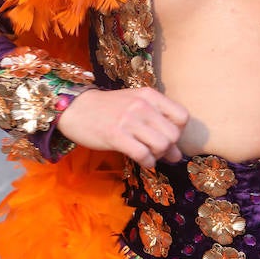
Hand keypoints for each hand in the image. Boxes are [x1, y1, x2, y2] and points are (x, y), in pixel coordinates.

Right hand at [55, 87, 188, 168]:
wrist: (76, 108)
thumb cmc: (109, 109)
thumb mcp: (136, 105)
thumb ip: (157, 123)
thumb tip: (177, 154)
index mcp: (150, 95)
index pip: (182, 116)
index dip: (180, 131)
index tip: (168, 136)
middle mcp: (142, 105)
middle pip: (174, 134)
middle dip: (169, 148)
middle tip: (158, 151)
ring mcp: (128, 120)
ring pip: (161, 145)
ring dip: (158, 156)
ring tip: (149, 155)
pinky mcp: (116, 135)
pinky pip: (142, 154)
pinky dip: (147, 162)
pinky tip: (142, 161)